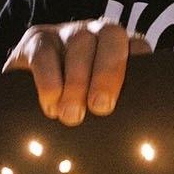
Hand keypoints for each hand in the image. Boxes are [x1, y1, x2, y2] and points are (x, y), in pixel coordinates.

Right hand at [2, 20, 150, 125]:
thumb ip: (118, 109)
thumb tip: (141, 140)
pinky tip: (51, 104)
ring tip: (72, 115)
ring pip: (78, 42)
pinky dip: (48, 81)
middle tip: (100, 107)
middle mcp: (97, 33)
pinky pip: (44, 53)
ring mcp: (66, 32)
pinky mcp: (36, 39)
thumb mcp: (101, 105)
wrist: (32, 91)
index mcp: (123, 47)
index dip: (137, 67)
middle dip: (107, 72)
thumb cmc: (80, 105)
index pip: (139, 46)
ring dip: (76, 82)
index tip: (133, 99)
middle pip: (111, 36)